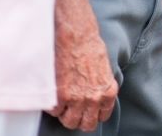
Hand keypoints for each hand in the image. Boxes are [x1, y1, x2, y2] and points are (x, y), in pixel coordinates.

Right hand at [46, 12, 117, 130]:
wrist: (76, 36)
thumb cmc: (90, 47)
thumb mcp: (105, 69)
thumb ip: (101, 87)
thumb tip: (95, 98)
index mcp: (108, 92)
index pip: (101, 117)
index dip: (92, 114)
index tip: (86, 110)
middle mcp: (94, 98)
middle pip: (86, 124)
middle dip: (79, 118)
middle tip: (73, 109)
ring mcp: (77, 99)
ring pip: (70, 122)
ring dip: (65, 114)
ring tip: (63, 102)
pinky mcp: (60, 96)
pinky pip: (55, 112)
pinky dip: (53, 105)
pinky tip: (55, 92)